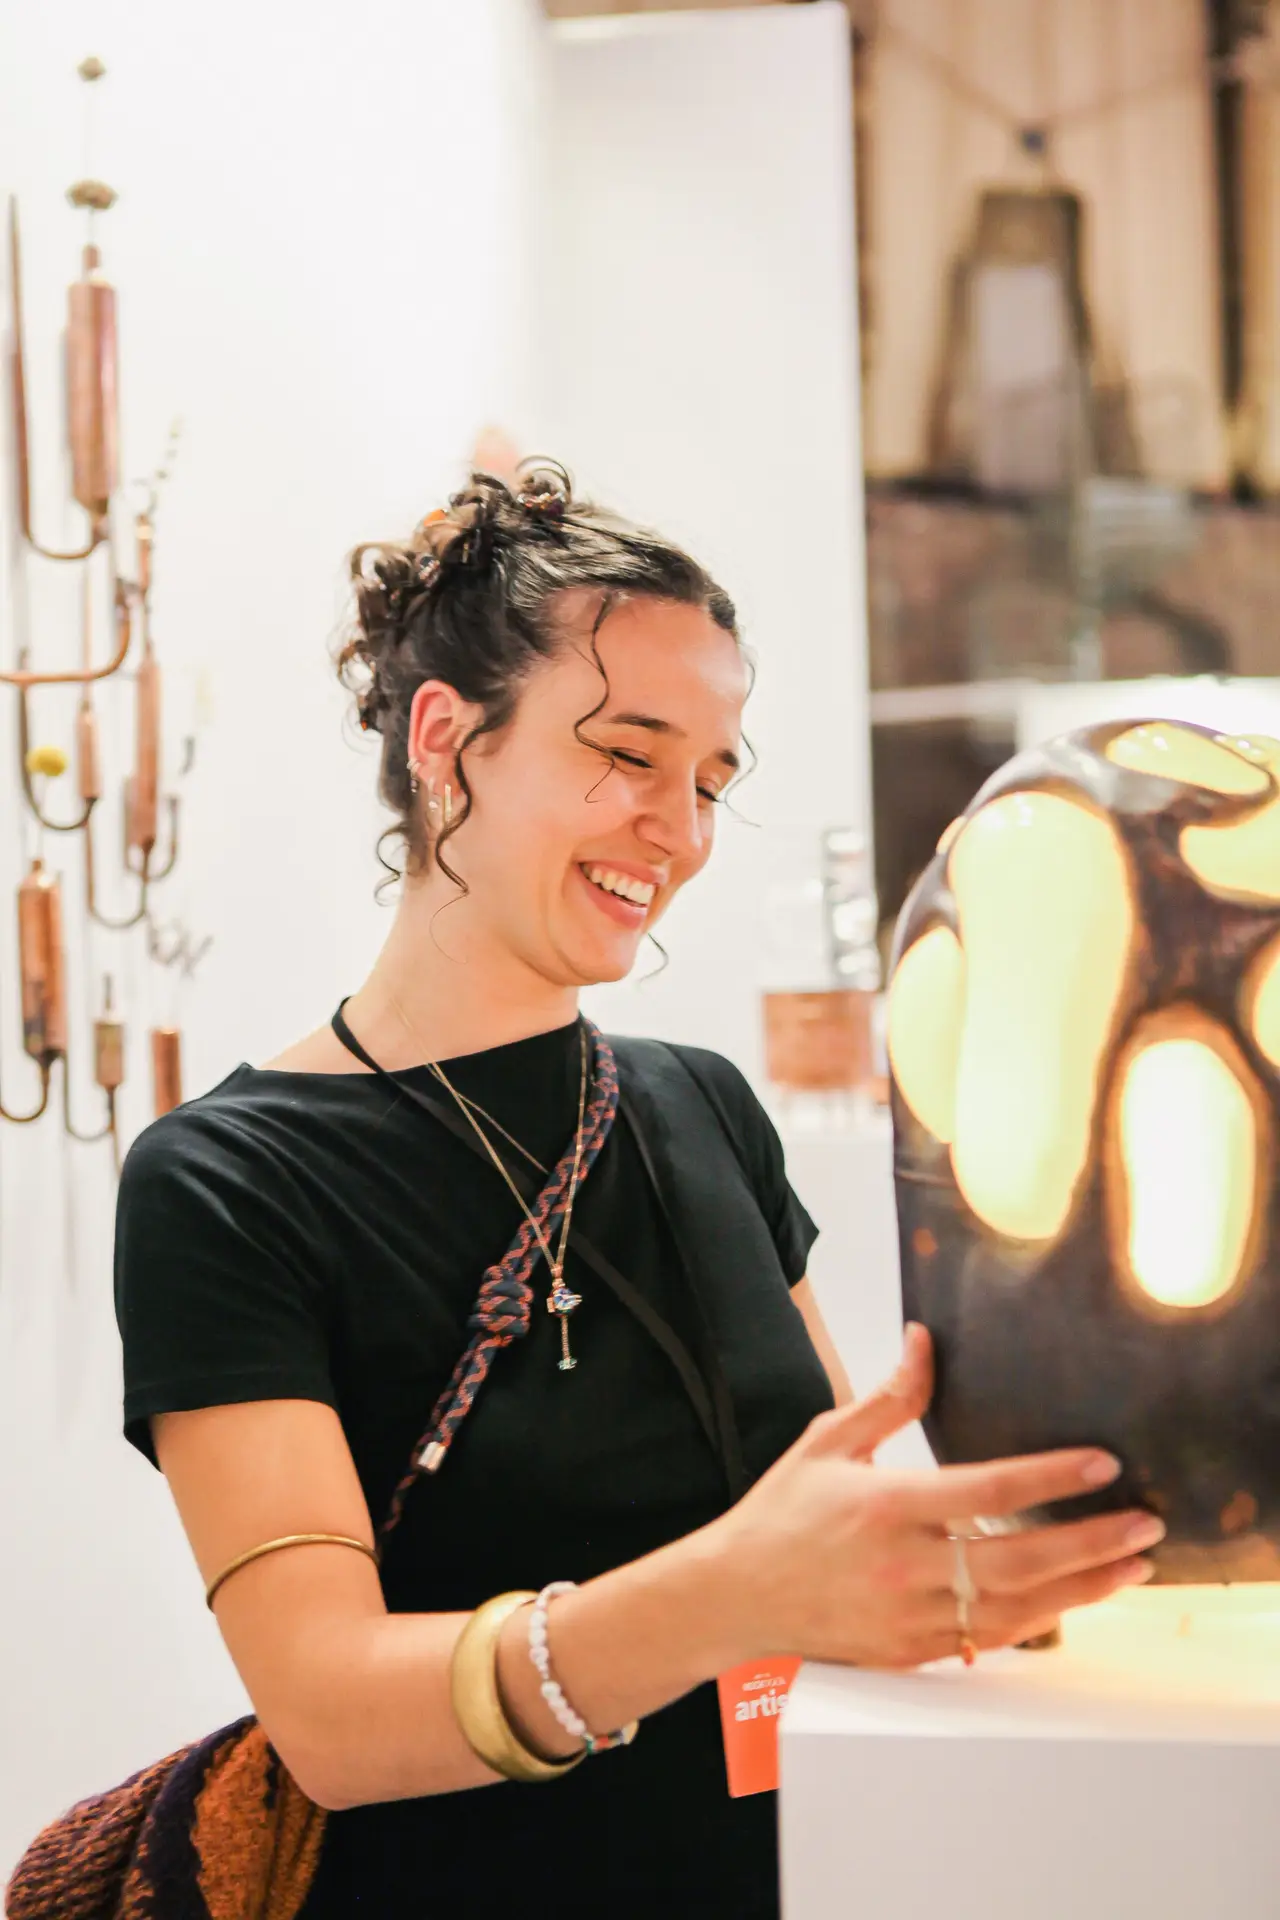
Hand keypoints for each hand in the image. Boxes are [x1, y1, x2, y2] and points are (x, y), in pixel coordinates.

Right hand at [714, 1325, 1161, 1670]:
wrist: (736, 1595)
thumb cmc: (781, 1512)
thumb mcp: (828, 1441)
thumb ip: (889, 1397)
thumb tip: (925, 1340)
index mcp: (884, 1507)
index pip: (984, 1489)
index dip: (1048, 1477)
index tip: (1100, 1464)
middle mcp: (902, 1567)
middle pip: (1016, 1559)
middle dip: (1089, 1543)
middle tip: (1143, 1525)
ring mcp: (909, 1617)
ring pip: (1015, 1608)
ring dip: (1081, 1589)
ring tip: (1131, 1566)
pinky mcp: (911, 1651)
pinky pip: (988, 1639)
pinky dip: (1038, 1621)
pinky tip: (1073, 1600)